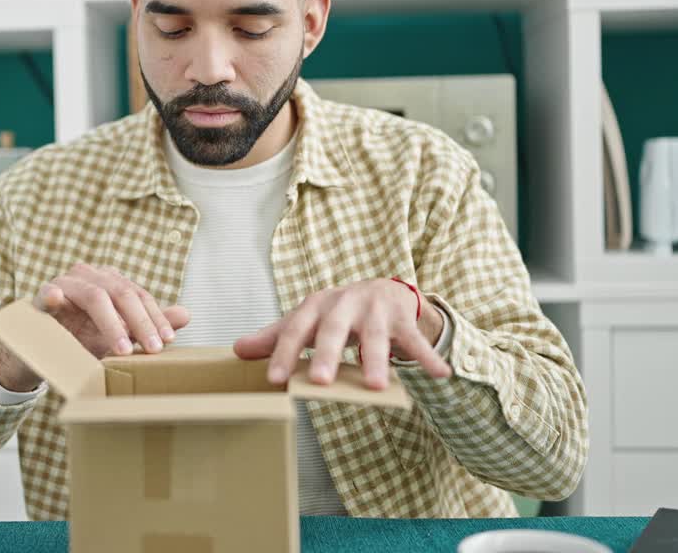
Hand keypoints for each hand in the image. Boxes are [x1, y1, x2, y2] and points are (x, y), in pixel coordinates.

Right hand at [0, 263, 189, 391]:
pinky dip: (52, 295)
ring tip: (121, 349)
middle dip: (140, 322)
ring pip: (94, 296)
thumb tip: (187, 314)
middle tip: (152, 349)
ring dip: (110, 323)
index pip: (139, 295)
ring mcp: (65, 283)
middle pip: (121, 293)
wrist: (42, 350)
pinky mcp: (40, 295)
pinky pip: (47, 292)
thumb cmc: (84, 338)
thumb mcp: (119, 335)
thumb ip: (149, 324)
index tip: (168, 341)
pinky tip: (56, 299)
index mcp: (111, 281)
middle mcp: (90, 275)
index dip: (155, 317)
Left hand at [233, 279, 450, 390]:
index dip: (285, 354)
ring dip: (377, 361)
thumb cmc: (336, 313)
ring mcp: (375, 310)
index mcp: (316, 306)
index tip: (275, 380)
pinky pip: (414, 340)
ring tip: (377, 388)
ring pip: (376, 338)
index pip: (295, 330)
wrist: (382, 289)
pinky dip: (427, 357)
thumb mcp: (306, 320)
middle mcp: (344, 304)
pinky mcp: (403, 318)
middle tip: (322, 383)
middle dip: (328, 355)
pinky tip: (440, 374)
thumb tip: (236, 350)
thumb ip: (276, 337)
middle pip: (334, 330)